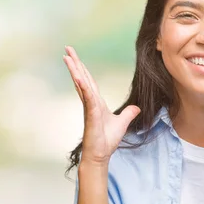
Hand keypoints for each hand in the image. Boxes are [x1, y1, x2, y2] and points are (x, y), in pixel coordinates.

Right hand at [63, 46, 140, 166]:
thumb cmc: (107, 140)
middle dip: (75, 63)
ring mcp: (89, 107)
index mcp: (96, 102)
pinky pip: (87, 97)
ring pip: (81, 84)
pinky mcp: (91, 114)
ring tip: (67, 56)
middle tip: (67, 48)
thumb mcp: (122, 122)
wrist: (101, 154)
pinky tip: (78, 76)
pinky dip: (83, 86)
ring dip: (75, 70)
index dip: (83, 69)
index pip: (89, 82)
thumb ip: (128, 113)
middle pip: (82, 78)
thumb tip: (137, 107)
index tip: (75, 57)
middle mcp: (90, 102)